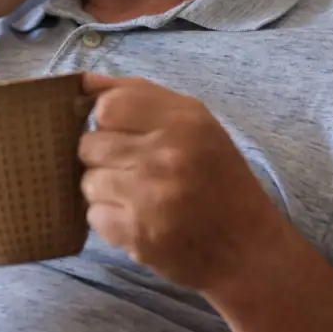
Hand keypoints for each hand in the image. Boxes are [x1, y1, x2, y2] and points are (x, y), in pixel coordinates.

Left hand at [78, 74, 288, 291]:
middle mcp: (167, 154)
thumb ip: (140, 96)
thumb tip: (84, 82)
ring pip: (88, 182)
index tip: (123, 135)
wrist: (248, 249)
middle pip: (90, 144)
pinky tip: (138, 221)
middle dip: (102, 158)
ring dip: (105, 191)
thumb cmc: (219, 180)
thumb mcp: (197, 125)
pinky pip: (93, 216)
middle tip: (132, 171)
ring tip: (137, 197)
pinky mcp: (138, 234)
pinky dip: (110, 220)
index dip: (107, 122)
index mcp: (184, 120)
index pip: (108, 106)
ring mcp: (150, 196)